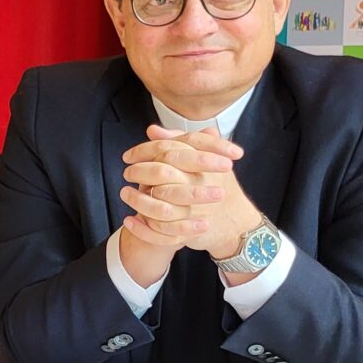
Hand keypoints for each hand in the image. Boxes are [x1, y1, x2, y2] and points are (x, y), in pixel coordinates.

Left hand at [120, 125, 259, 256]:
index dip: (144, 151)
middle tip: (127, 173)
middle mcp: (201, 186)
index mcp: (205, 164)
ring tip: (125, 193)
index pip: (169, 150)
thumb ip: (179, 143)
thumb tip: (153, 130)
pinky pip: (161, 232)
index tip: (128, 156)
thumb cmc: (217, 185)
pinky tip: (129, 220)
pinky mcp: (191, 232)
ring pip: (160, 206)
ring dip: (138, 200)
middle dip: (139, 172)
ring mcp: (196, 210)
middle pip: (162, 174)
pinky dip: (142, 228)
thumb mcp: (204, 160)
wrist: (237, 223)